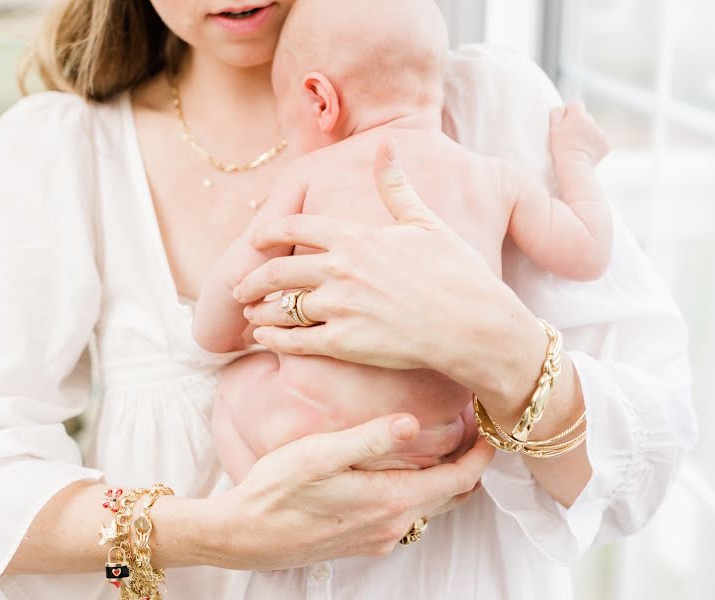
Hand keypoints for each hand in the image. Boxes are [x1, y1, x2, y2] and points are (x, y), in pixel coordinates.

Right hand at [211, 413, 493, 569]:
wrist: (244, 536)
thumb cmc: (277, 491)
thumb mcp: (320, 454)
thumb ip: (370, 439)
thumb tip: (414, 423)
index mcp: (390, 500)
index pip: (458, 480)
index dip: (481, 455)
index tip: (492, 430)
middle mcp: (392, 524)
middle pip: (451, 496)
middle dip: (469, 465)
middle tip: (474, 433)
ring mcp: (378, 537)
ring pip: (429, 506)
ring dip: (444, 479)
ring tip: (445, 445)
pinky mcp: (363, 541)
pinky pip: (406, 515)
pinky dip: (419, 492)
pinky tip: (403, 471)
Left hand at [233, 141, 536, 391]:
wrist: (473, 324)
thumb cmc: (456, 272)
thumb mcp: (425, 221)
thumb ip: (396, 185)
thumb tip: (387, 144)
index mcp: (356, 236)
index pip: (295, 227)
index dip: (269, 233)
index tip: (257, 240)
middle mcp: (340, 268)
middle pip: (279, 269)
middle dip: (254, 277)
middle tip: (241, 285)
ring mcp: (340, 307)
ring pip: (282, 307)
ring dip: (260, 309)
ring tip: (250, 313)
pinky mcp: (344, 343)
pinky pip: (295, 341)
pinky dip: (273, 338)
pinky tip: (263, 338)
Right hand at [549, 102, 608, 166]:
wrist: (574, 166)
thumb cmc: (561, 148)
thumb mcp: (553, 128)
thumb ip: (557, 113)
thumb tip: (562, 108)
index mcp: (579, 115)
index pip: (576, 104)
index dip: (569, 113)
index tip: (564, 124)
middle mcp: (593, 121)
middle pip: (586, 117)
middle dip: (579, 124)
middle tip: (570, 137)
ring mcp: (601, 133)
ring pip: (593, 129)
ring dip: (587, 134)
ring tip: (578, 146)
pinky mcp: (606, 145)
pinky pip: (599, 141)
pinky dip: (594, 145)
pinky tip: (585, 152)